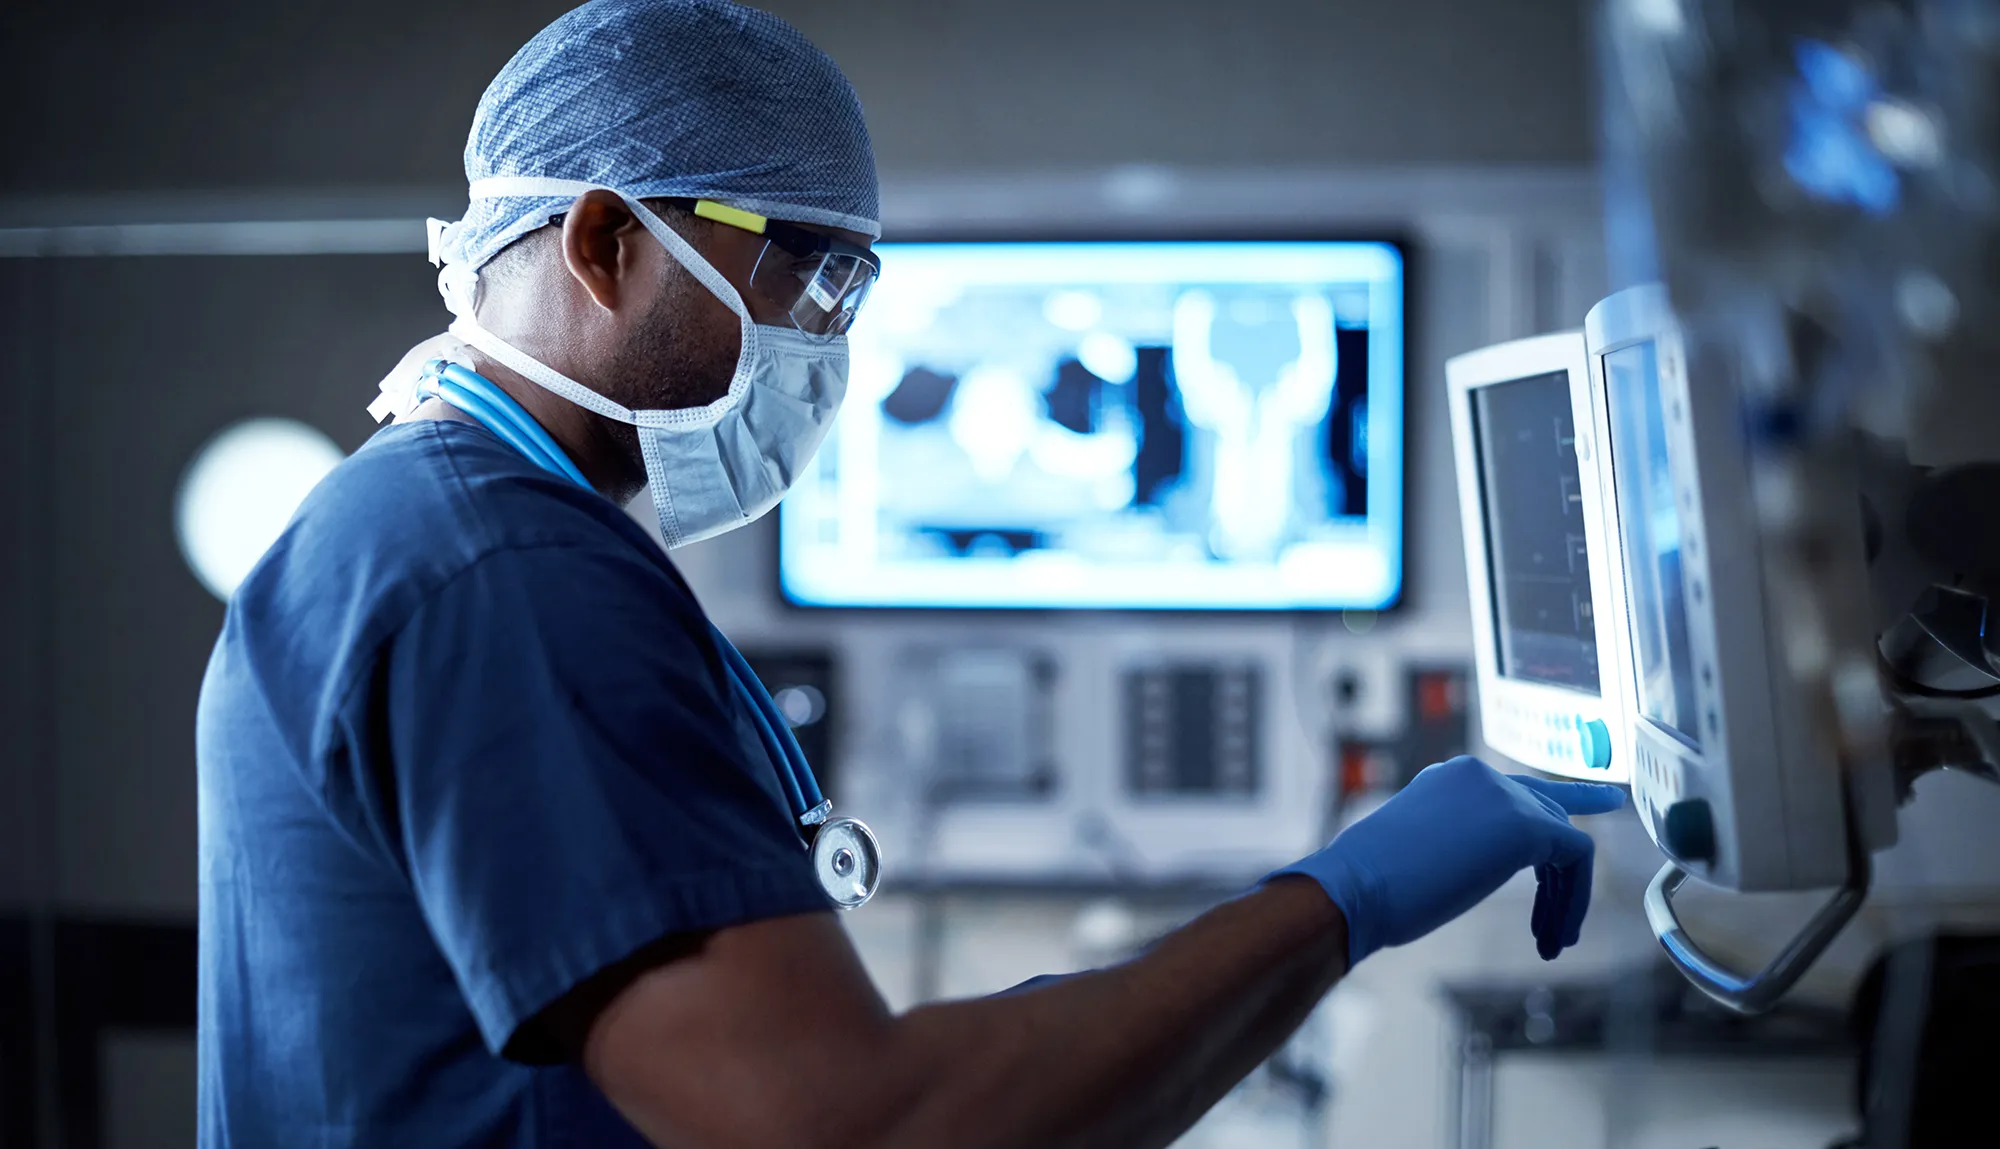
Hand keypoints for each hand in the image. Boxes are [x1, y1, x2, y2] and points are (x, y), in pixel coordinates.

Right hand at [1271, 756, 1625, 966]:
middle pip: (1548, 815)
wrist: (1356, 886)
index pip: (1517, 792)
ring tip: (1553, 943)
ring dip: (1565, 897)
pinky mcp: (1525, 824)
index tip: (1602, 802)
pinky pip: (1576, 856)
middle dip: (1562, 875)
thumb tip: (1476, 865)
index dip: (1556, 810)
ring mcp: (1504, 796)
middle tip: (1559, 925)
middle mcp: (1482, 776)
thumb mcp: (1422, 850)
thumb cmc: (1372, 886)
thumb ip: (1459, 843)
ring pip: (1565, 840)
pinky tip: (1558, 934)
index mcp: (1452, 779)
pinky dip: (1574, 899)